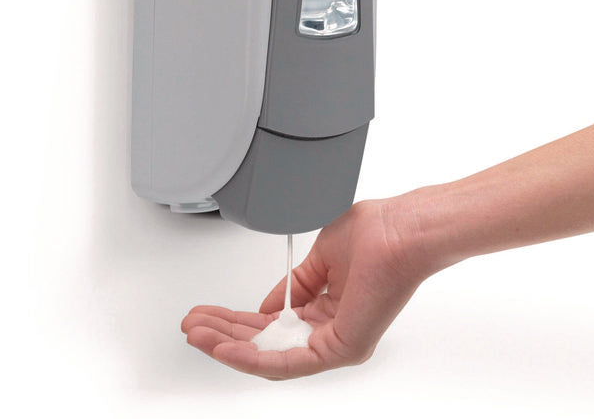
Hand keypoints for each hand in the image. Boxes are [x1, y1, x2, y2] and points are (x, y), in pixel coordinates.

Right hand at [181, 198, 432, 378]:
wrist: (400, 230)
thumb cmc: (374, 234)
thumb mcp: (319, 259)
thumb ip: (294, 285)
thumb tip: (266, 305)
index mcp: (328, 310)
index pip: (273, 324)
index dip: (236, 320)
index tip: (208, 312)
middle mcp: (331, 331)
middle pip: (265, 342)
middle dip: (223, 334)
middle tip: (192, 326)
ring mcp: (336, 344)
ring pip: (270, 356)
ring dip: (228, 346)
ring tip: (196, 335)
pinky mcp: (340, 349)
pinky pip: (286, 362)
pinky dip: (251, 356)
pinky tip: (224, 347)